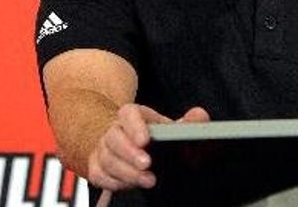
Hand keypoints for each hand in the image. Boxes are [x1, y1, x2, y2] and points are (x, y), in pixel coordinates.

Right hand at [86, 104, 208, 190]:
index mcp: (132, 116)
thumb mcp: (169, 128)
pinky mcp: (97, 167)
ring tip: (147, 180)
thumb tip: (200, 116)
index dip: (134, 126)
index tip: (145, 140)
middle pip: (114, 138)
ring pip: (107, 158)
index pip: (128, 114)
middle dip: (129, 153)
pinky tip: (129, 184)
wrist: (126, 145)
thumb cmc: (150, 137)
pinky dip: (114, 181)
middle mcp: (114, 131)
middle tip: (147, 164)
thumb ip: (187, 123)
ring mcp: (104, 149)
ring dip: (126, 172)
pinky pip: (100, 175)